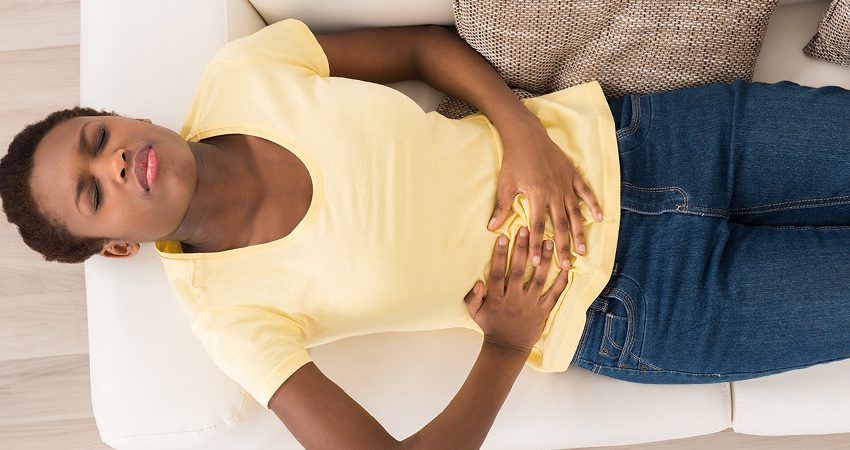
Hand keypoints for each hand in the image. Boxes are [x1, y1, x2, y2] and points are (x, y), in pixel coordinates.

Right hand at [464, 227, 568, 353]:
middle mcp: (513, 300)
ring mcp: (530, 306)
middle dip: (521, 250)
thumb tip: (478, 281)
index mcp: (496, 299)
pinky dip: (561, 281)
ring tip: (547, 241)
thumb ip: (473, 297)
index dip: (500, 255)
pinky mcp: (543, 312)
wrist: (507, 348)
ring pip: (537, 279)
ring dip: (543, 260)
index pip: (497, 273)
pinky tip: (566, 267)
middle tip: (525, 230)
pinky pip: (554, 294)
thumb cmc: (490, 327)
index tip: (503, 237)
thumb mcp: (475, 313)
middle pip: (517, 271)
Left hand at [488, 119, 602, 268]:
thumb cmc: (513, 160)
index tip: (538, 262)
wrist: (526, 135)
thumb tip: (492, 229)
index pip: (538, 226)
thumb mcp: (505, 184)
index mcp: (536, 195)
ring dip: (579, 232)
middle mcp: (554, 192)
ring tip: (582, 251)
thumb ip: (501, 208)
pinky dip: (593, 205)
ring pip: (575, 213)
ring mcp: (565, 183)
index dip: (538, 245)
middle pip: (560, 224)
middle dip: (563, 246)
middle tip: (566, 266)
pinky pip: (586, 192)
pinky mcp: (573, 174)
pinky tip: (600, 218)